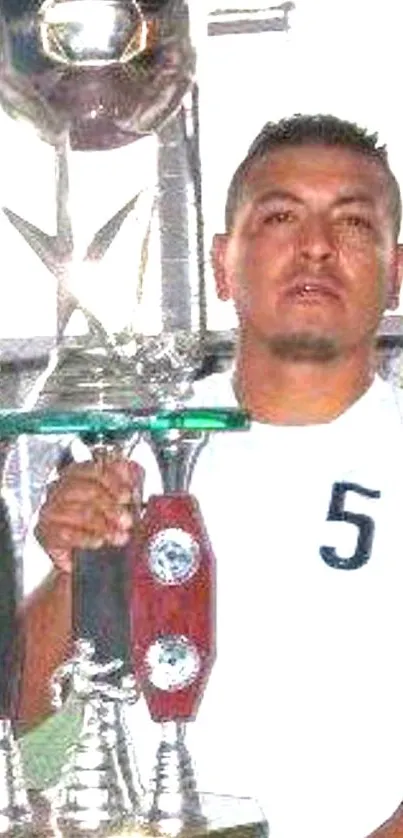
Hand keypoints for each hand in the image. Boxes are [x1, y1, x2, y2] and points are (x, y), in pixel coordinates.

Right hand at [35, 455, 143, 573]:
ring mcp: (50, 510)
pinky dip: (86, 538)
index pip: (93, 469)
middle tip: (127, 521)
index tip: (127, 496)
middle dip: (112, 507)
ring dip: (104, 525)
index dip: (113, 482)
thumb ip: (125, 480)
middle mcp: (59, 488)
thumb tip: (129, 466)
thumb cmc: (103, 524)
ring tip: (120, 536)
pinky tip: (99, 542)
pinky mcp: (45, 532)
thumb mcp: (120, 501)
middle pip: (88, 489)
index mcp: (77, 474)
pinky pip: (66, 533)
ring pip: (79, 511)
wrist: (87, 559)